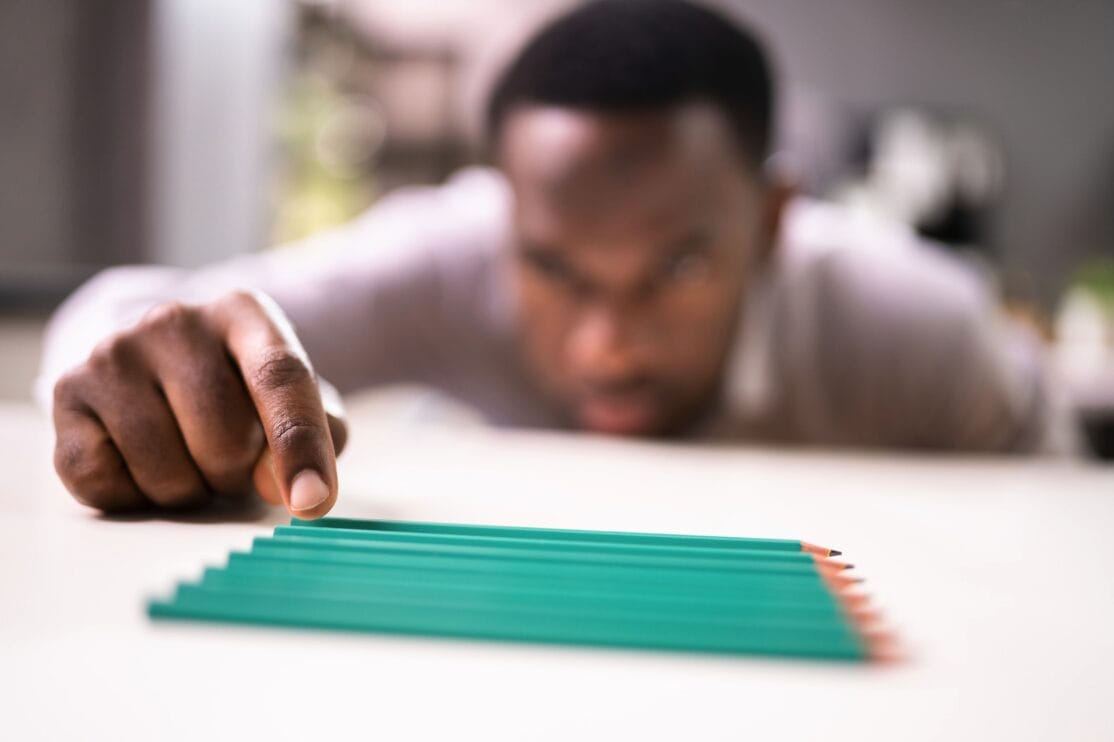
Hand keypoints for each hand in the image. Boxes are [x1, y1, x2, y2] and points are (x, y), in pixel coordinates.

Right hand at [51, 290, 346, 517]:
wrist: (153, 356)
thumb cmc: (239, 388)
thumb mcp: (295, 400)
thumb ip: (317, 438)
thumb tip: (276, 485)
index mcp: (244, 313)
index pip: (281, 378)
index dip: (300, 446)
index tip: (311, 502)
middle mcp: (174, 321)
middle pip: (224, 442)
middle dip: (237, 475)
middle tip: (229, 457)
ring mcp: (112, 354)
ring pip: (165, 473)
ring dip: (189, 491)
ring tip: (188, 455)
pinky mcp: (66, 393)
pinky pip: (104, 485)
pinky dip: (133, 498)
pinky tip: (142, 462)